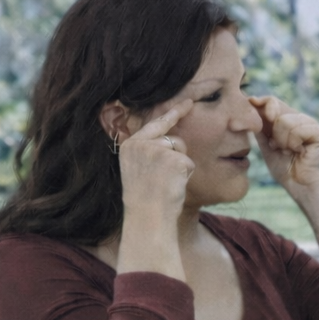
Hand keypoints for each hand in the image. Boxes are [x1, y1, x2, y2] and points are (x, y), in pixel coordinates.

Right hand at [118, 99, 194, 219]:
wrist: (147, 217)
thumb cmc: (145, 199)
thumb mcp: (139, 170)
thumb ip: (148, 152)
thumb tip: (169, 139)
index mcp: (130, 145)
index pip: (155, 125)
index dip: (173, 113)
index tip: (189, 102)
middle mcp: (141, 143)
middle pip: (172, 138)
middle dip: (180, 147)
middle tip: (175, 159)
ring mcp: (157, 149)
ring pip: (181, 149)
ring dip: (180, 166)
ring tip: (166, 183)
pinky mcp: (173, 158)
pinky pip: (188, 162)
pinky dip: (185, 175)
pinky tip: (173, 185)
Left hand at [251, 95, 318, 195]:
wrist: (300, 185)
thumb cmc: (284, 168)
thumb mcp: (265, 144)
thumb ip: (259, 126)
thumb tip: (249, 104)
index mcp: (285, 119)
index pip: (271, 101)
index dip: (260, 103)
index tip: (252, 106)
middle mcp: (298, 117)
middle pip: (276, 107)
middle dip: (271, 131)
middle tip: (278, 146)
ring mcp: (309, 123)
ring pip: (285, 121)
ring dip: (282, 141)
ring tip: (289, 151)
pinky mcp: (318, 131)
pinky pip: (297, 130)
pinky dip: (293, 143)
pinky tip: (299, 151)